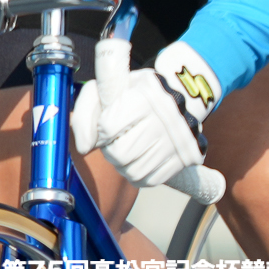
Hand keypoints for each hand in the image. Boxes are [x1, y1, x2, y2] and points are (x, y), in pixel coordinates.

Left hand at [73, 40, 218, 188]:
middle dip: (109, 150)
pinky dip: (137, 175)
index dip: (100, 130)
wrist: (180, 95)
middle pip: (120, 154)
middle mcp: (164, 121)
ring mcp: (177, 142)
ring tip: (125, 150)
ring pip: (133, 171)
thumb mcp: (106, 88)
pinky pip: (150, 180)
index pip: (108, 127)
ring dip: (121, 165)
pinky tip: (137, 160)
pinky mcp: (186, 159)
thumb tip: (83, 147)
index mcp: (144, 97)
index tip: (105, 126)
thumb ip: (84, 113)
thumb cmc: (132, 93)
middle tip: (113, 141)